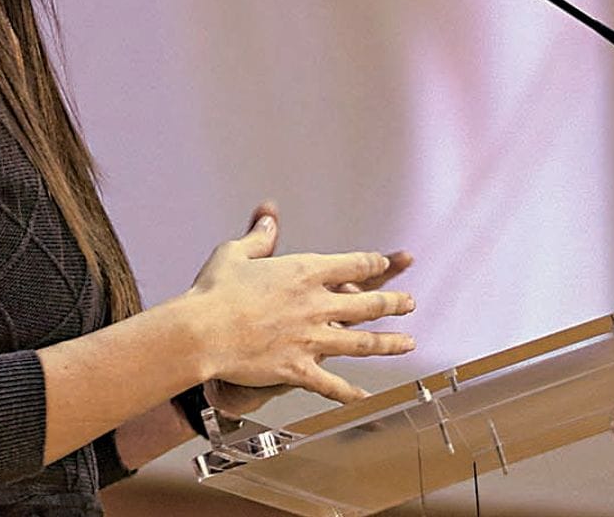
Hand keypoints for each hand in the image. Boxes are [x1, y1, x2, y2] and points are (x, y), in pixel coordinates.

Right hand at [188, 203, 415, 404]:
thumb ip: (259, 236)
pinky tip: (366, 397)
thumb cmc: (215, 289)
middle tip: (409, 303)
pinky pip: (331, 384)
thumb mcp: (236, 252)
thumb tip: (269, 216)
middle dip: (393, 302)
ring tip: (408, 343)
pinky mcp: (299, 369)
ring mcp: (311, 339)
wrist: (203, 331)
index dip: (373, 263)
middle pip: (367, 303)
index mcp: (304, 271)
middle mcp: (316, 304)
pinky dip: (350, 393)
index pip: (351, 265)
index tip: (384, 262)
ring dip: (389, 343)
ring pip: (362, 342)